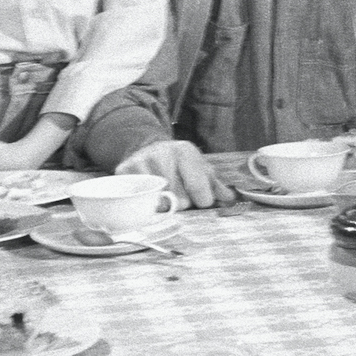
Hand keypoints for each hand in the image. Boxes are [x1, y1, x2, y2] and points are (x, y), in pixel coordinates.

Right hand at [115, 140, 231, 209]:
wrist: (148, 150)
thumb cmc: (180, 165)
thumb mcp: (200, 171)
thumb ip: (216, 186)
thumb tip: (231, 198)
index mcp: (185, 151)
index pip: (200, 189)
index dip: (202, 200)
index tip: (200, 199)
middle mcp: (163, 152)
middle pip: (178, 199)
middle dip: (180, 204)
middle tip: (178, 197)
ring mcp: (141, 160)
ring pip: (157, 201)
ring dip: (161, 206)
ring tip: (163, 197)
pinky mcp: (123, 170)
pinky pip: (135, 199)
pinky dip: (142, 204)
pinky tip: (146, 198)